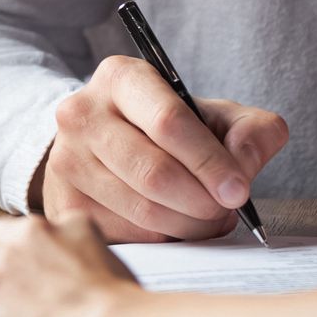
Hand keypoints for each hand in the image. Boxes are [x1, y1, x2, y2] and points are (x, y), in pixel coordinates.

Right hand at [31, 56, 287, 242]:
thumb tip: (244, 166)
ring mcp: (67, 160)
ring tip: (207, 216)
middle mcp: (82, 114)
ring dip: (188, 224)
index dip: (210, 161)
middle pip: (154, 173)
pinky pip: (127, 236)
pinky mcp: (65, 203)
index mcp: (121, 77)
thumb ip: (251, 131)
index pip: (168, 122)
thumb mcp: (214, 115)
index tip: (239, 190)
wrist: (108, 144)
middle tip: (226, 208)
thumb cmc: (169, 129)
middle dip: (202, 200)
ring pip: (142, 211)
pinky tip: (175, 224)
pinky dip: (164, 238)